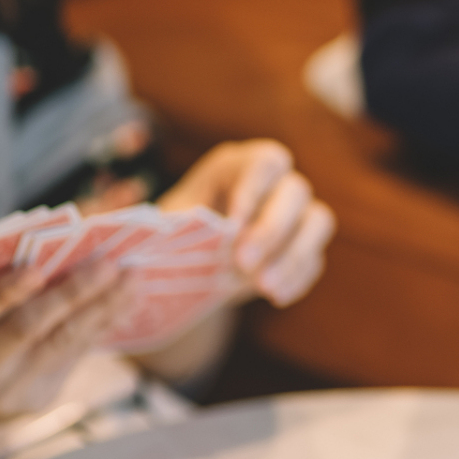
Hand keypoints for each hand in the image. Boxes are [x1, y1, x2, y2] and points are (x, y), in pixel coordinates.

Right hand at [0, 260, 133, 448]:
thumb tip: (52, 256)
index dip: (3, 294)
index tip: (35, 269)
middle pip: (27, 330)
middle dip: (71, 294)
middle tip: (108, 264)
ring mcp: (10, 393)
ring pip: (62, 344)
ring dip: (102, 308)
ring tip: (131, 279)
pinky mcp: (40, 400)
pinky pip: (74, 356)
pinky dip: (102, 326)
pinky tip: (126, 303)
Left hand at [160, 139, 335, 307]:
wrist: (192, 265)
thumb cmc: (175, 235)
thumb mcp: (166, 223)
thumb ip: (166, 224)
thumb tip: (141, 231)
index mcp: (240, 165)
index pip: (264, 162)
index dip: (253, 190)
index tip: (231, 225)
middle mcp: (276, 183)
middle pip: (295, 191)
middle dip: (271, 229)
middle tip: (242, 263)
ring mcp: (297, 214)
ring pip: (318, 222)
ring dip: (293, 256)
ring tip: (264, 288)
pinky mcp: (306, 247)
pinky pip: (314, 259)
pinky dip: (297, 278)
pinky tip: (275, 296)